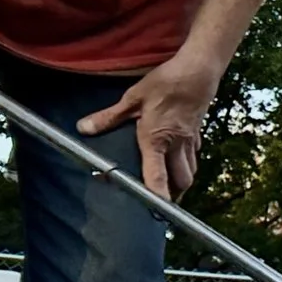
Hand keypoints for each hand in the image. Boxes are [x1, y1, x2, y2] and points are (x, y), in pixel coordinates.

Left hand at [77, 50, 221, 198]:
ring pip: (191, 171)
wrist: (198, 71)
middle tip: (162, 202)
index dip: (158, 196)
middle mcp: (176, 144)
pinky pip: (194, 155)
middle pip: (182, 180)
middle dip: (174, 195)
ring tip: (170, 186)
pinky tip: (178, 157)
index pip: (158, 175)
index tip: (157, 211)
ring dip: (182, 181)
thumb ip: (109, 117)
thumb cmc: (166, 83)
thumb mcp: (132, 98)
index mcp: (156, 139)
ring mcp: (189, 140)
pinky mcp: (196, 132)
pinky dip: (187, 163)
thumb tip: (84, 128)